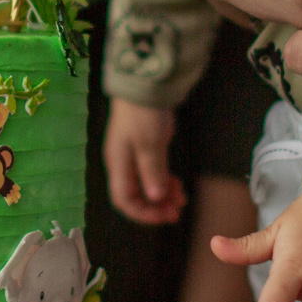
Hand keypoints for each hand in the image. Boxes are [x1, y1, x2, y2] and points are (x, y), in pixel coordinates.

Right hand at [105, 99, 186, 224]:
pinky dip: (164, 182)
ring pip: (147, 186)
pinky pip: (153, 173)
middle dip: (156, 206)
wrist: (144, 85)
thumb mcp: (150, 144)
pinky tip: (177, 184)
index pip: (124, 201)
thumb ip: (152, 173)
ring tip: (182, 197)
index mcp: (119, 166)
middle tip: (178, 210)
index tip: (165, 216)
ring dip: (163, 195)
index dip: (143, 214)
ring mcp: (134, 156)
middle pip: (136, 196)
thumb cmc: (144, 115)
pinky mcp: (145, 148)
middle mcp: (123, 165)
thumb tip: (155, 198)